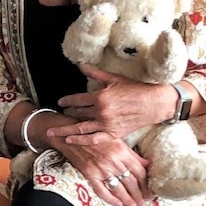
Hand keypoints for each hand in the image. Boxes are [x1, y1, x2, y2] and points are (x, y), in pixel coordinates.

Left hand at [47, 63, 164, 144]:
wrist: (153, 104)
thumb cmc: (134, 89)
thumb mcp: (113, 78)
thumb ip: (94, 72)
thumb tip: (80, 64)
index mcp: (100, 97)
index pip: (77, 99)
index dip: (67, 100)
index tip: (60, 102)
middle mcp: (101, 112)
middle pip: (78, 114)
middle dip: (67, 114)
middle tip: (56, 116)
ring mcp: (107, 125)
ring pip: (81, 129)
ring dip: (65, 131)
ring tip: (51, 133)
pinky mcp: (113, 134)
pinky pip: (93, 139)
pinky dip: (80, 141)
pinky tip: (69, 141)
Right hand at [59, 137, 150, 205]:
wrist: (72, 135)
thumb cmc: (96, 137)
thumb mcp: (117, 140)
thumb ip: (132, 154)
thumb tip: (147, 165)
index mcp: (122, 151)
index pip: (140, 172)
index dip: (146, 184)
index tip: (149, 191)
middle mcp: (113, 161)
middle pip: (131, 183)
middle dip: (138, 195)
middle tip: (142, 202)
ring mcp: (101, 169)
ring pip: (118, 189)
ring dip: (127, 200)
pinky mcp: (89, 174)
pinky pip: (101, 191)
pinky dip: (110, 199)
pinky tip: (116, 203)